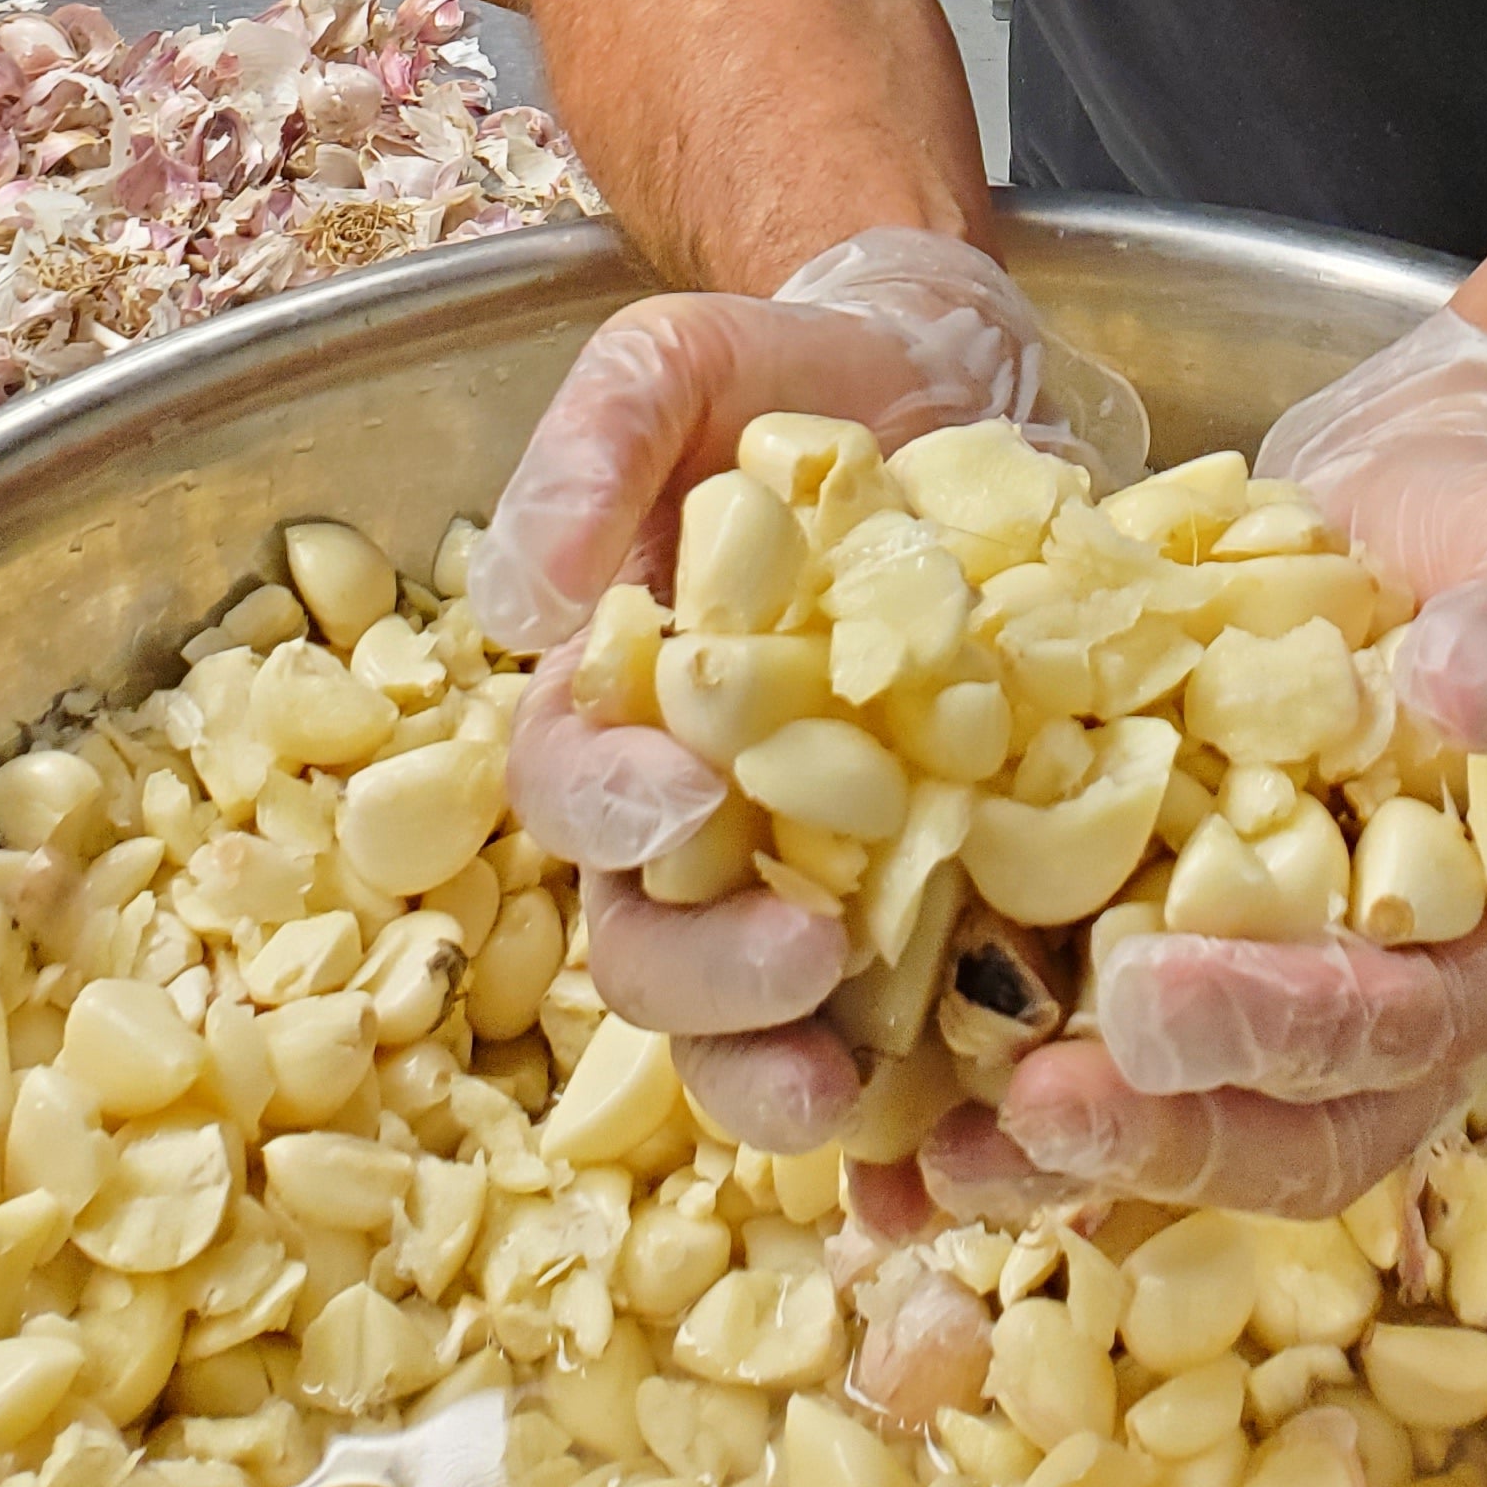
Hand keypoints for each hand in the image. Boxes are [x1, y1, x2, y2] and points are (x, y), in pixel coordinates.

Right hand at [476, 230, 1146, 1151]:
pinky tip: (964, 1128)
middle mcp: (698, 822)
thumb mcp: (675, 358)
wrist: (945, 382)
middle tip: (812, 954)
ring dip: (789, 1075)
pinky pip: (911, 1028)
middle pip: (653, 950)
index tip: (686, 807)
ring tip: (864, 1084)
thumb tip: (523, 606)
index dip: (611, 817)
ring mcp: (817, 867)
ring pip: (760, 1024)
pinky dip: (921, 1108)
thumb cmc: (789, 377)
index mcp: (616, 713)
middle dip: (712, 983)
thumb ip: (591, 449)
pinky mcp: (940, 893)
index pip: (569, 797)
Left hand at [997, 306, 1486, 1212]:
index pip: (1401, 1024)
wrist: (1426, 477)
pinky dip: (1006, 1094)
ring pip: (1189, 1118)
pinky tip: (890, 1125)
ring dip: (1065, 1154)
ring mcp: (1290, 979)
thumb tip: (1467, 693)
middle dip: (1156, 1132)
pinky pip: (1105, 1045)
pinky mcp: (1189, 938)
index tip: (1146, 1001)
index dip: (1278, 1030)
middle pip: (1292, 1126)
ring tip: (930, 1160)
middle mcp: (1409, 995)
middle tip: (1019, 1111)